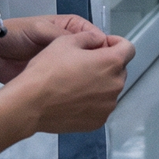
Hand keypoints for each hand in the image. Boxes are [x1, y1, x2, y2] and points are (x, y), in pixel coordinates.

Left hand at [0, 13, 95, 84]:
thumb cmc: (14, 35)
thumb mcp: (40, 29)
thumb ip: (63, 35)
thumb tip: (88, 42)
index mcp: (70, 27)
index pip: (96, 37)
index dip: (103, 47)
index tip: (109, 59)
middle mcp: (70, 45)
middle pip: (94, 55)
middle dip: (97, 64)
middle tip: (99, 75)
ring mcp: (64, 63)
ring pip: (85, 71)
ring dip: (88, 78)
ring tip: (89, 86)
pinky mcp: (57, 78)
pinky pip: (72, 83)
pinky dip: (76, 88)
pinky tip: (77, 92)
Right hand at [14, 29, 134, 133]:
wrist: (29, 104)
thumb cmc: (46, 73)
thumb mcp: (66, 42)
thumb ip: (89, 37)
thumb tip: (98, 39)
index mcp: (111, 63)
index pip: (128, 48)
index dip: (116, 43)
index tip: (103, 46)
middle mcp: (115, 85)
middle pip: (119, 69)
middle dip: (107, 64)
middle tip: (84, 64)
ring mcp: (107, 106)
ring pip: (110, 89)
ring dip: (100, 84)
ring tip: (76, 82)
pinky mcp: (97, 121)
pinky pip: (101, 107)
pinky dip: (92, 102)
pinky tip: (73, 98)